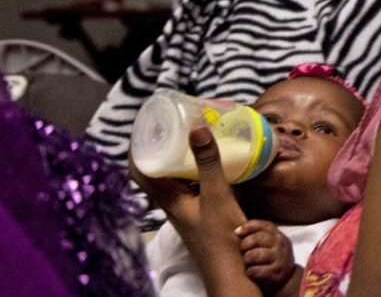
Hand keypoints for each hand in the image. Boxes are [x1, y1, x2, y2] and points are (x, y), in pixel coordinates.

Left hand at [134, 127, 256, 294]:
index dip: (137, 149)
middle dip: (159, 148)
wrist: (229, 268)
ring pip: (172, 179)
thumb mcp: (216, 195)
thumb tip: (197, 128)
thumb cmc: (218, 235)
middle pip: (155, 172)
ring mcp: (184, 209)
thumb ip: (209, 163)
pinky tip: (207, 163)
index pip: (139, 171)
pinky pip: (187, 185)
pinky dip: (192, 170)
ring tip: (189, 138)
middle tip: (172, 126)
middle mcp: (171, 204)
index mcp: (167, 199)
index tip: (145, 127)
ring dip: (176, 159)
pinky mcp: (198, 212)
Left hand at [237, 220, 298, 295]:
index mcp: (277, 235)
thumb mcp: (271, 243)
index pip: (263, 225)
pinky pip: (256, 270)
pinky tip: (250, 271)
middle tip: (242, 249)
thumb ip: (258, 234)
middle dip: (246, 243)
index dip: (248, 227)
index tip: (237, 232)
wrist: (287, 277)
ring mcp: (279, 259)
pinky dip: (250, 271)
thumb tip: (237, 230)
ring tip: (247, 261)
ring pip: (256, 254)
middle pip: (259, 238)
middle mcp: (280, 245)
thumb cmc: (271, 256)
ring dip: (247, 257)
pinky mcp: (275, 273)